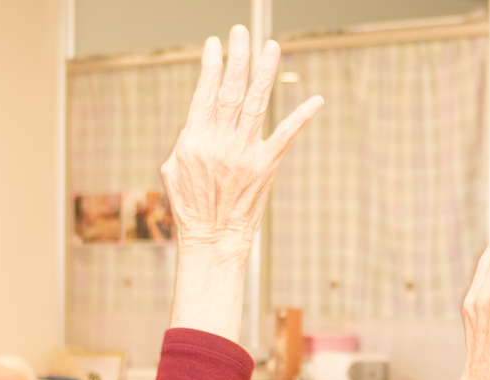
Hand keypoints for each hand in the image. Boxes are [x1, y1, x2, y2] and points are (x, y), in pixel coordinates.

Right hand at [160, 25, 322, 252]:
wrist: (212, 238)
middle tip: (241, 32)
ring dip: (265, 73)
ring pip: (257, 103)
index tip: (216, 44)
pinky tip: (316, 100)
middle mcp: (220, 141)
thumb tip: (195, 120)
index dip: (211, 66)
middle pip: (231, 90)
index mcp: (195, 138)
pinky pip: (286, 135)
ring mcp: (244, 152)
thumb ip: (186, 139)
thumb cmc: (190, 207)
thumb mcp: (173, 169)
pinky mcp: (266, 166)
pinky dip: (301, 117)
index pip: (205, 93)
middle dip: (238, 58)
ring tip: (272, 47)